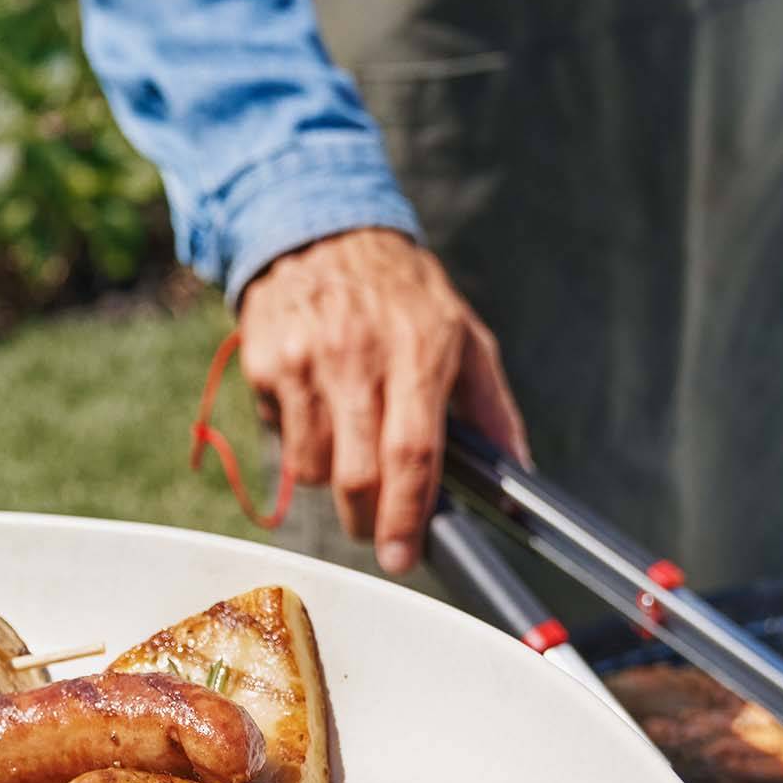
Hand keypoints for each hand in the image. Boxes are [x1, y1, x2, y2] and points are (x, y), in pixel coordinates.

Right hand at [235, 228, 528, 577]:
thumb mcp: (462, 332)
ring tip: (351, 448)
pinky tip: (318, 410)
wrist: (319, 227)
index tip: (404, 555)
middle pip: (357, 474)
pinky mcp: (266, 364)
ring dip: (335, 480)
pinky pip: (282, 438)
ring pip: (314, 468)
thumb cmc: (402, 292)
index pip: (411, 451)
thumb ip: (490, 406)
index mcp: (418, 349)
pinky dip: (303, 445)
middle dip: (368, 520)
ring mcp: (305, 360)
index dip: (407, 514)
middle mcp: (358, 355)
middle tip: (377, 533)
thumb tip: (516, 473)